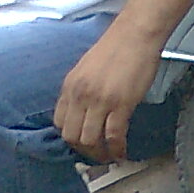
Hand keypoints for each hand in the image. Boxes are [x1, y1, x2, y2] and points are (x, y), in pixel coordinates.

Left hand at [54, 25, 162, 162]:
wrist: (134, 35)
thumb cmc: (116, 49)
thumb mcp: (87, 70)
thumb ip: (82, 91)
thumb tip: (86, 112)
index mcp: (70, 87)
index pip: (59, 123)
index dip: (70, 138)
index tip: (82, 143)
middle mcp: (80, 95)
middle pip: (72, 136)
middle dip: (84, 151)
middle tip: (97, 155)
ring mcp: (99, 100)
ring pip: (90, 140)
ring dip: (100, 154)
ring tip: (110, 156)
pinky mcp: (120, 104)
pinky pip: (114, 135)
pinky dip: (117, 149)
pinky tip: (122, 152)